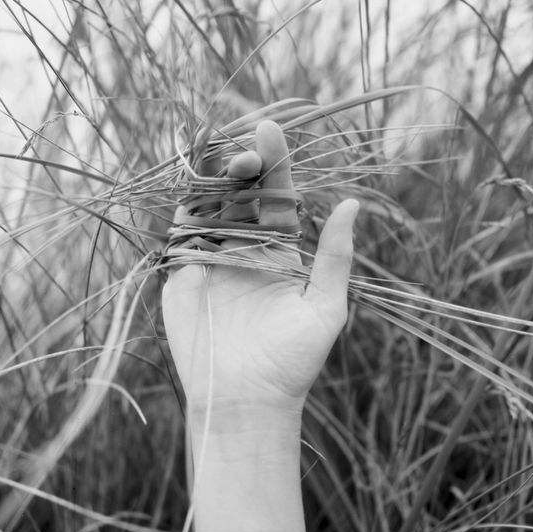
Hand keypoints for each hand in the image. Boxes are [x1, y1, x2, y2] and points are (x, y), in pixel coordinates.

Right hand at [162, 119, 357, 418]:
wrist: (247, 402)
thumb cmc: (293, 362)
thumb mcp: (325, 307)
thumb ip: (334, 256)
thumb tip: (353, 203)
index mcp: (278, 250)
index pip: (276, 194)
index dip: (274, 161)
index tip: (271, 129)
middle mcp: (243, 247)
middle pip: (240, 191)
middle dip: (242, 164)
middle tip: (248, 153)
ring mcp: (210, 258)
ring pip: (207, 204)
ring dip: (212, 179)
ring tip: (226, 165)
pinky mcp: (181, 275)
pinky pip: (179, 234)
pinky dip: (182, 208)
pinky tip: (191, 189)